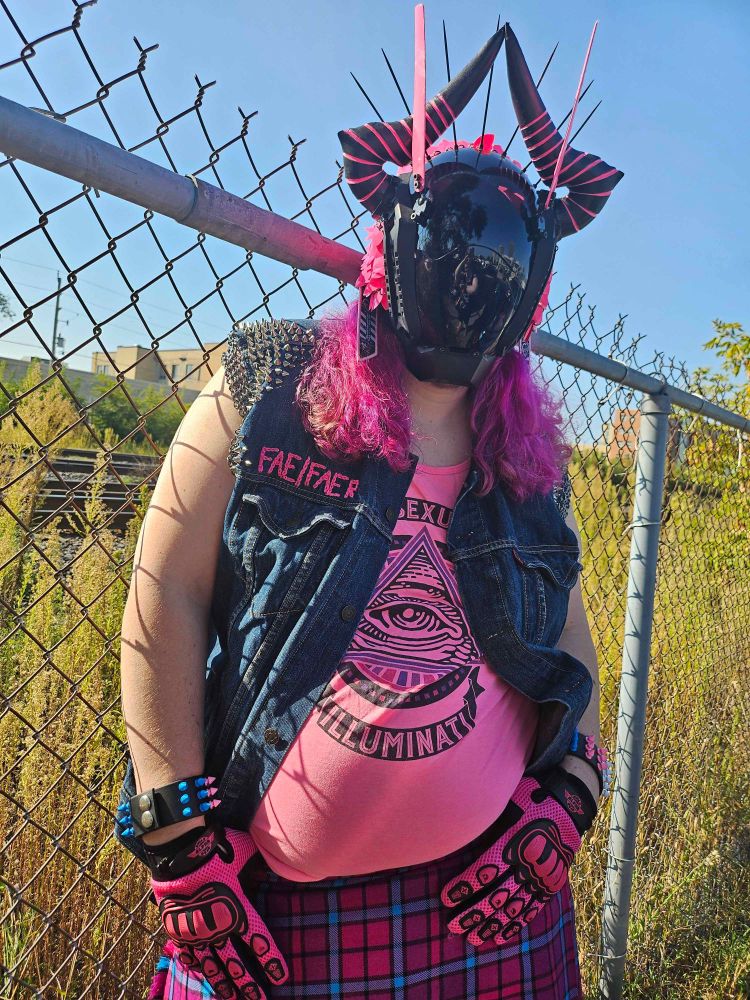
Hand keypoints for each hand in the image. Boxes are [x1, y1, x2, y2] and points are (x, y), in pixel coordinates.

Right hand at [148, 825, 287, 999]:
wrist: (178, 850)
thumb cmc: (215, 847)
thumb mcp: (245, 852)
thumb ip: (259, 862)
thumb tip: (279, 857)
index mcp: (237, 909)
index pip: (259, 941)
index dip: (270, 960)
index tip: (281, 977)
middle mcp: (217, 927)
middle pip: (236, 963)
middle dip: (249, 984)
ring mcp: (195, 932)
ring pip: (213, 966)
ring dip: (225, 985)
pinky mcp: (177, 931)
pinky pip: (189, 956)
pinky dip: (197, 968)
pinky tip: (203, 978)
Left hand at [440, 767, 595, 945]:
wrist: (569, 801)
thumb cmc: (530, 796)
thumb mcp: (506, 802)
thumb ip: (487, 821)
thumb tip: (458, 828)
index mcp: (513, 843)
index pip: (484, 872)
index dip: (464, 888)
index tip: (446, 899)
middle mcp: (527, 865)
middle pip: (496, 897)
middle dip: (473, 914)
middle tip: (452, 926)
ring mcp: (541, 878)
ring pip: (513, 909)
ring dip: (491, 925)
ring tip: (472, 938)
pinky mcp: (551, 885)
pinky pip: (532, 910)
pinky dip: (516, 925)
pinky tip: (502, 937)